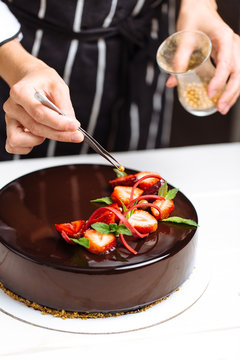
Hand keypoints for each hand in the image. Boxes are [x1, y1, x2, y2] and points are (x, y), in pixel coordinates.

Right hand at [0, 40, 82, 154]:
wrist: (32, 80)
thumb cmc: (44, 83)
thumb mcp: (59, 87)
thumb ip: (65, 107)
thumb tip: (72, 126)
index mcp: (20, 92)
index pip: (39, 113)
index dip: (59, 123)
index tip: (75, 127)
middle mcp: (12, 106)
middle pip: (36, 128)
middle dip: (59, 134)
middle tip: (77, 135)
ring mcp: (10, 120)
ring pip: (23, 140)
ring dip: (40, 139)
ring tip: (50, 129)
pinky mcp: (10, 130)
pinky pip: (14, 147)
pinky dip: (28, 147)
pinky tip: (39, 137)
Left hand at [166, 0, 239, 114]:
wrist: (199, 10)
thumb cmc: (193, 19)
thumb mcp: (184, 36)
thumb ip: (179, 57)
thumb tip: (172, 81)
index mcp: (224, 38)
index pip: (226, 62)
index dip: (219, 80)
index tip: (210, 93)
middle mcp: (234, 45)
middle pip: (239, 72)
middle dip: (230, 92)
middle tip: (220, 107)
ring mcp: (234, 51)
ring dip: (233, 93)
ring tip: (222, 108)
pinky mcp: (231, 57)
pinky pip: (235, 74)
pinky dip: (231, 88)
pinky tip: (223, 99)